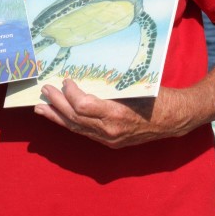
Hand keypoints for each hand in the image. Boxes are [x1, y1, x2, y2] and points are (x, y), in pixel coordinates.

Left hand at [34, 78, 189, 147]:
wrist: (174, 119)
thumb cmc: (157, 96)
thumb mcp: (135, 85)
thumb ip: (110, 85)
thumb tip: (86, 72)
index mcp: (117, 114)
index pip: (83, 106)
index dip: (70, 94)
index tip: (66, 80)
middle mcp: (111, 131)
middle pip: (75, 118)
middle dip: (57, 104)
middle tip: (45, 90)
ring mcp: (110, 140)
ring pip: (77, 129)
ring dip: (57, 117)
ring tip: (41, 108)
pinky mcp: (110, 143)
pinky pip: (85, 133)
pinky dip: (70, 124)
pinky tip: (59, 117)